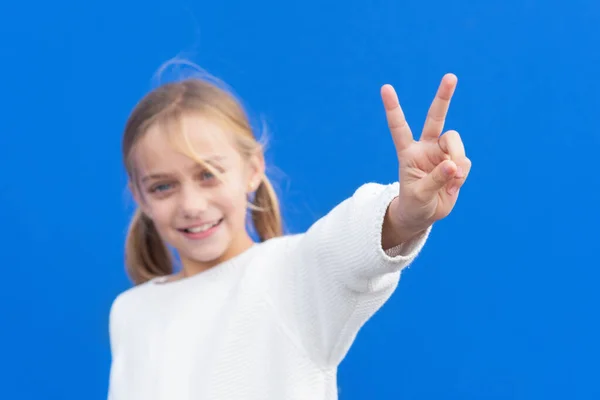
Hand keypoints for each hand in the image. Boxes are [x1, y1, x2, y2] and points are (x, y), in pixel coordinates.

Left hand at [381, 73, 470, 238]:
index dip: (393, 108)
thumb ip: (435, 180)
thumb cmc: (414, 204)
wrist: (424, 215)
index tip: (385, 88)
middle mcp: (426, 148)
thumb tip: (454, 165)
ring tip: (452, 179)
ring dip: (457, 158)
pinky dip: (462, 174)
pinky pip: (465, 162)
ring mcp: (442, 154)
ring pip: (455, 143)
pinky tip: (454, 184)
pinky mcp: (456, 162)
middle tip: (450, 77)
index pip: (399, 127)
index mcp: (408, 152)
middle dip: (444, 97)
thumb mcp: (419, 195)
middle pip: (436, 117)